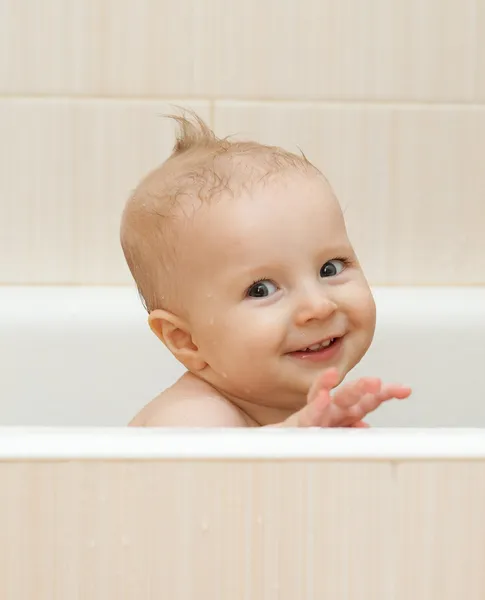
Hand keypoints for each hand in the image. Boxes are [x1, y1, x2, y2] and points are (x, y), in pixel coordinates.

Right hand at [279, 367, 410, 427]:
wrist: (280, 448)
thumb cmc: (310, 437)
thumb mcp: (336, 435)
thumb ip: (351, 430)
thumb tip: (367, 430)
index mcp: (343, 414)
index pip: (366, 401)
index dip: (384, 394)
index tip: (405, 389)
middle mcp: (331, 411)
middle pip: (349, 395)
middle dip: (362, 387)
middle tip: (376, 382)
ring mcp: (316, 416)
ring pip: (326, 400)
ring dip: (335, 386)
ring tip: (338, 375)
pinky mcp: (298, 424)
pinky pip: (309, 415)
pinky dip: (316, 406)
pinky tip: (322, 397)